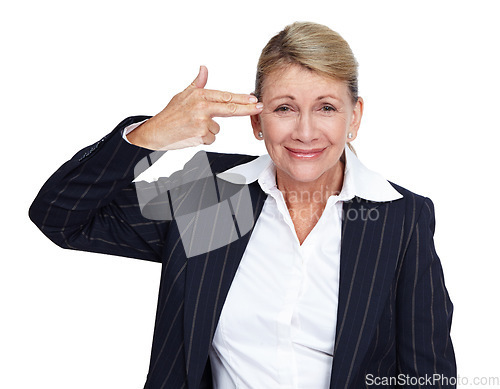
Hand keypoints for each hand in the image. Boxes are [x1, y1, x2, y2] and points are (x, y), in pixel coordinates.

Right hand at [128, 66, 263, 149]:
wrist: (156, 132)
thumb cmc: (170, 115)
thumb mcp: (183, 95)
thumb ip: (198, 84)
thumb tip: (204, 69)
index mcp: (199, 96)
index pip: (225, 96)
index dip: (241, 98)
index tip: (253, 99)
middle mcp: (201, 107)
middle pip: (230, 108)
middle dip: (247, 108)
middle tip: (259, 107)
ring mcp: (202, 121)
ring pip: (217, 128)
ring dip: (208, 130)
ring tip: (193, 127)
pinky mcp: (201, 135)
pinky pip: (211, 138)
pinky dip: (203, 138)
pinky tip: (192, 134)